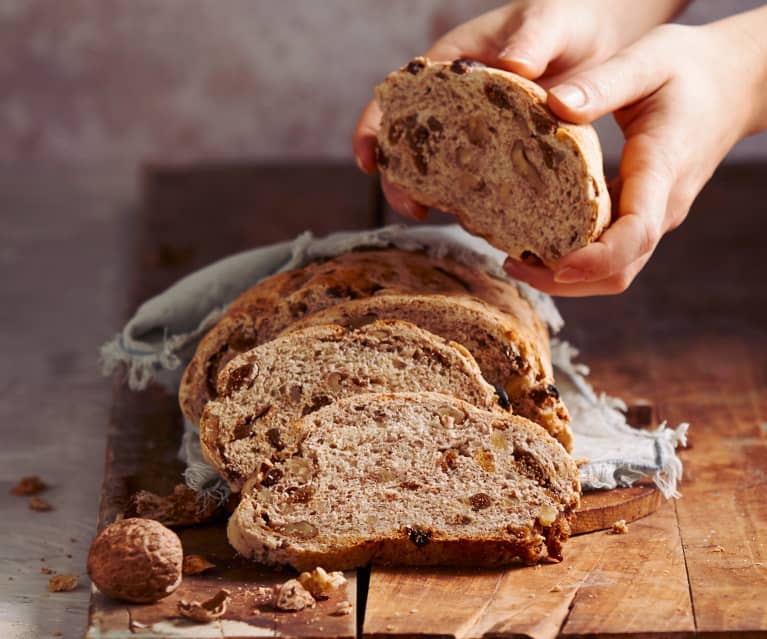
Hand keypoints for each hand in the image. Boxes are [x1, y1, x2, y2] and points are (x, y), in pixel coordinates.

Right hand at [353, 0, 687, 219]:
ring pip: (443, 169)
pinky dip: (478, 201)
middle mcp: (458, 102)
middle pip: (412, 144)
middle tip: (414, 207)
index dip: (373, 130)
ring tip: (455, 218)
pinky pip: (480, 180)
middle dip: (403, 179)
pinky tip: (492, 220)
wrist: (604, 36)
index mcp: (453, 64)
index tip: (367, 162)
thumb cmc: (568, 18)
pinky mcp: (504, 153)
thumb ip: (533, 39)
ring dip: (440, 196)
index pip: (397, 97)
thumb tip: (514, 66)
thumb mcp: (552, 20)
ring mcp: (479, 131)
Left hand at [505, 9, 766, 294]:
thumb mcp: (647, 60)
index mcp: (662, 170)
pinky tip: (538, 243)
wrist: (732, 84)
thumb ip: (603, 83)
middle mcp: (662, 206)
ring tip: (516, 261)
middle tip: (511, 265)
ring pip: (616, 270)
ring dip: (568, 277)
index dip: (597, 259)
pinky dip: (577, 259)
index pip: (636, 233)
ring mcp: (656, 216)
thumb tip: (554, 106)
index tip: (557, 266)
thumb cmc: (689, 69)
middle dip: (565, 278)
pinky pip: (613, 253)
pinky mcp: (644, 215)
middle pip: (619, 269)